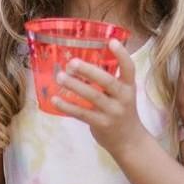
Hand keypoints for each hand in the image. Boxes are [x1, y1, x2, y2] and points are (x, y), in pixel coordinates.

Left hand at [53, 40, 148, 157]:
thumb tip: (78, 63)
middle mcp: (123, 98)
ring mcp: (112, 112)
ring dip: (74, 86)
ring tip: (60, 77)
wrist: (129, 141)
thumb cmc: (121, 111)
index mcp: (128, 86)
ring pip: (92, 97)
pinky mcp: (101, 124)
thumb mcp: (122, 94)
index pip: (129, 68)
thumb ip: (106, 81)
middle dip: (89, 71)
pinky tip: (55, 99)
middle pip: (107, 81)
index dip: (121, 54)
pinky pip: (82, 113)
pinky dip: (67, 106)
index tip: (111, 41)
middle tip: (72, 62)